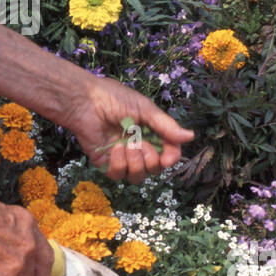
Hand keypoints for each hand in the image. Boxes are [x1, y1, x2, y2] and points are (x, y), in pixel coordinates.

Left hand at [64, 76, 194, 184]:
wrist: (84, 102)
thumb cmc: (114, 98)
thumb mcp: (145, 109)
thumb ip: (166, 126)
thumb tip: (191, 137)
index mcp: (151, 133)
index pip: (168, 154)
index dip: (171, 158)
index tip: (168, 158)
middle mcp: (138, 147)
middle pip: (155, 169)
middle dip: (151, 161)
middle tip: (141, 145)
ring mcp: (122, 157)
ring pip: (138, 176)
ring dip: (135, 163)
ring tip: (127, 146)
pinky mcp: (106, 163)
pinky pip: (118, 176)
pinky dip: (119, 164)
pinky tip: (115, 149)